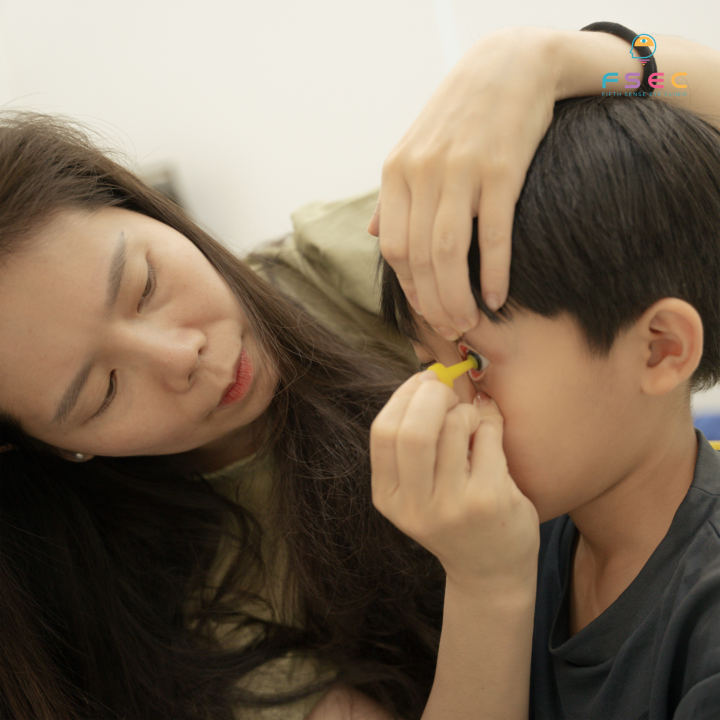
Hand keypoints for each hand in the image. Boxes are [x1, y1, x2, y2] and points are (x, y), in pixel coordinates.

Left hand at [370, 27, 558, 339]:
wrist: (510, 66)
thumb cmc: (460, 116)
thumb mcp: (413, 148)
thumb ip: (394, 195)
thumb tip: (376, 234)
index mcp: (397, 172)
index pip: (394, 248)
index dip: (409, 289)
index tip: (426, 314)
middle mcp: (423, 172)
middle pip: (420, 258)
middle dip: (433, 303)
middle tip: (451, 329)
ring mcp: (461, 170)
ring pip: (450, 253)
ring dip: (457, 298)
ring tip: (469, 321)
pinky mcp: (502, 169)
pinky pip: (493, 234)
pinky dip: (495, 273)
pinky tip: (498, 298)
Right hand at [370, 372, 538, 592]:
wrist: (491, 571)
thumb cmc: (454, 516)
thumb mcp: (417, 489)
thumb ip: (413, 443)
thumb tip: (429, 378)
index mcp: (388, 497)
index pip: (383, 432)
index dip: (404, 396)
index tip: (423, 381)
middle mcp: (414, 505)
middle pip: (412, 430)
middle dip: (432, 395)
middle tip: (448, 390)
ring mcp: (451, 506)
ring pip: (452, 426)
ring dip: (465, 410)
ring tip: (472, 421)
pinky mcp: (488, 501)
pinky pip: (487, 436)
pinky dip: (490, 423)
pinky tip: (491, 433)